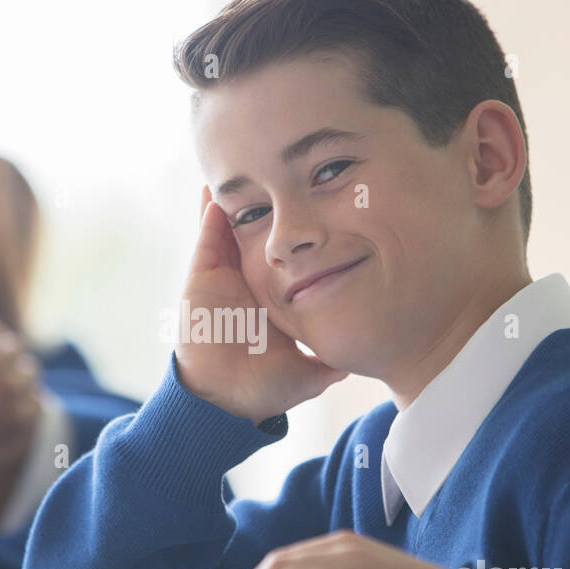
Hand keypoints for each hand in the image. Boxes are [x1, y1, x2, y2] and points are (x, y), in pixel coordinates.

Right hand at [176, 186, 346, 423]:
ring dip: (236, 201)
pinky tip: (219, 191)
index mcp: (273, 298)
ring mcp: (224, 278)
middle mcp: (249, 283)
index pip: (288, 258)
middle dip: (267, 206)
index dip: (299, 236)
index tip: (318, 205)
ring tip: (242, 167)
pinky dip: (211, 214)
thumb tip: (367, 350)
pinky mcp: (202, 278)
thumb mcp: (313, 369)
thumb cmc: (266, 389)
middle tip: (279, 171)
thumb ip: (335, 357)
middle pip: (258, 234)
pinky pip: (207, 238)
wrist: (226, 402)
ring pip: (231, 229)